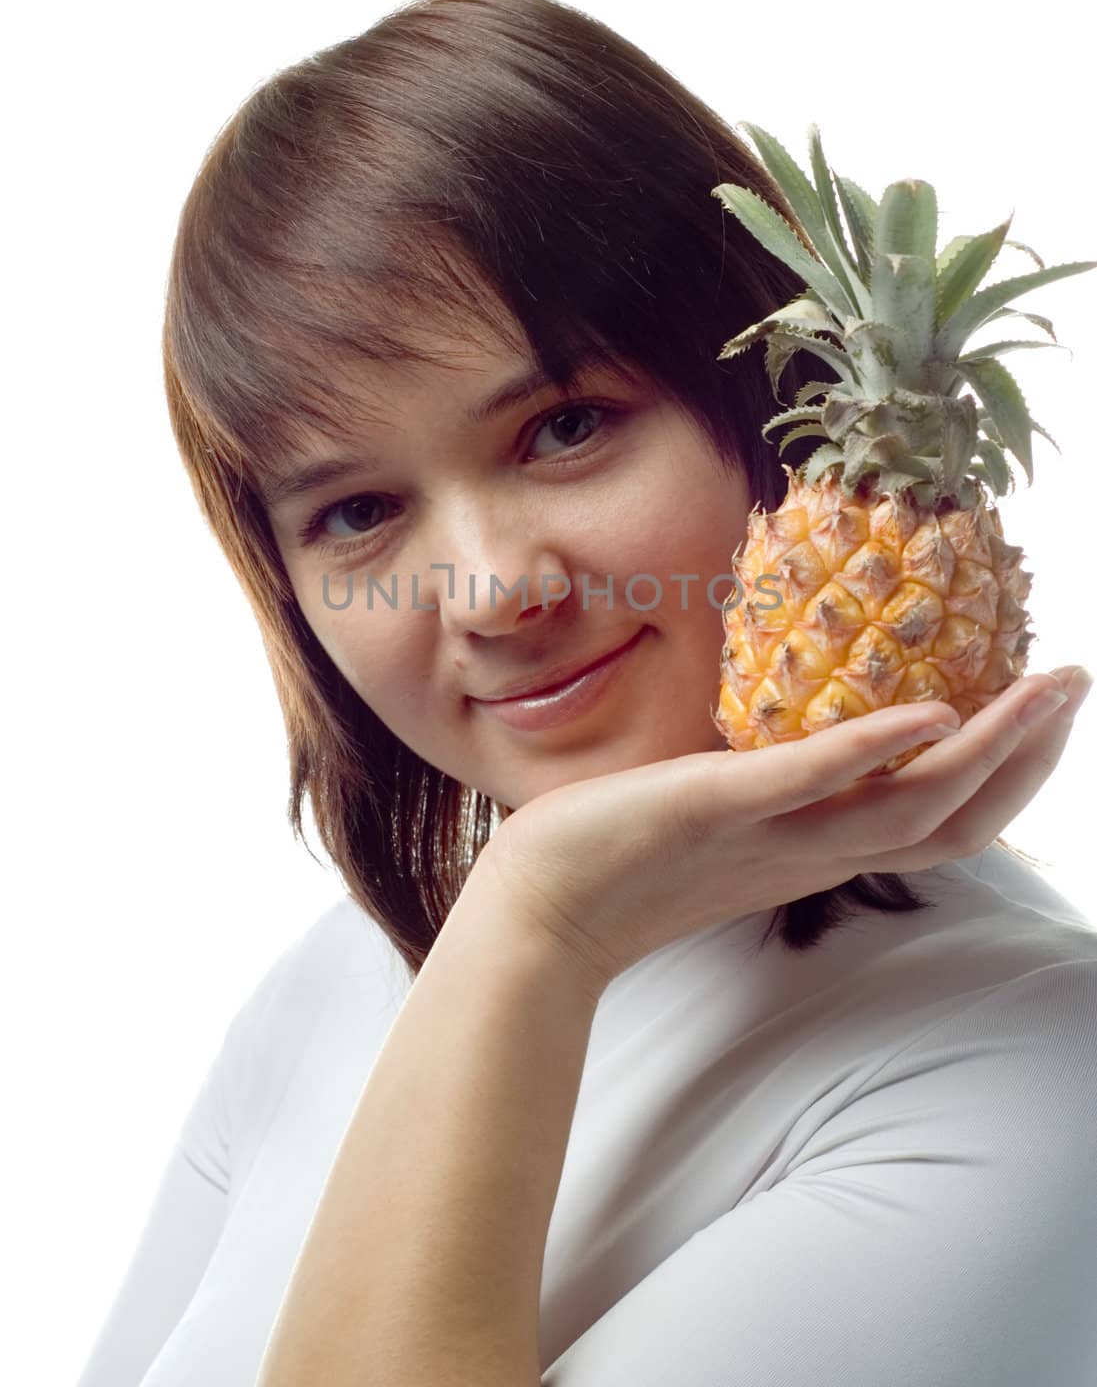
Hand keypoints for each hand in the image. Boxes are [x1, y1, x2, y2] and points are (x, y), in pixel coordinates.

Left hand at [475, 667, 1089, 997]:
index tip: (1043, 716)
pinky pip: (808, 783)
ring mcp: (770, 837)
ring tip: (1044, 691)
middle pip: (952, 820)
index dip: (1005, 777)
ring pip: (907, 807)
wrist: (536, 915)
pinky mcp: (715, 809)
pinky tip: (928, 715)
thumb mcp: (717, 825)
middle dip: (1026, 756)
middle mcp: (810, 856)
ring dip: (987, 749)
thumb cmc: (618, 861)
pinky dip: (874, 752)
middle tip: (1075, 684)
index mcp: (815, 855)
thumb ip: (773, 793)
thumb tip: (806, 741)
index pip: (939, 826)